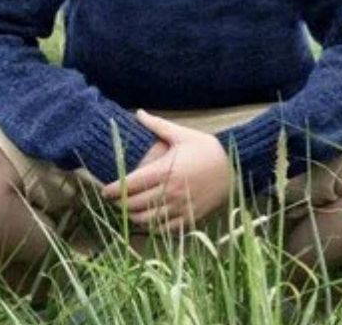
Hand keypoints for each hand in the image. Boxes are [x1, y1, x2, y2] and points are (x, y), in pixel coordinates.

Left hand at [100, 110, 230, 231]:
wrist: (237, 167)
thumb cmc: (208, 149)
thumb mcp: (183, 134)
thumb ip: (158, 125)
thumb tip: (138, 113)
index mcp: (165, 171)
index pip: (130, 185)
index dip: (113, 190)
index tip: (105, 191)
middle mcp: (170, 192)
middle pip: (135, 204)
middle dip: (120, 203)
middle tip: (115, 200)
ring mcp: (180, 207)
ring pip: (147, 219)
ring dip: (133, 216)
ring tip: (128, 210)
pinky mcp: (190, 218)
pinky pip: (164, 230)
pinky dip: (152, 227)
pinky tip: (147, 220)